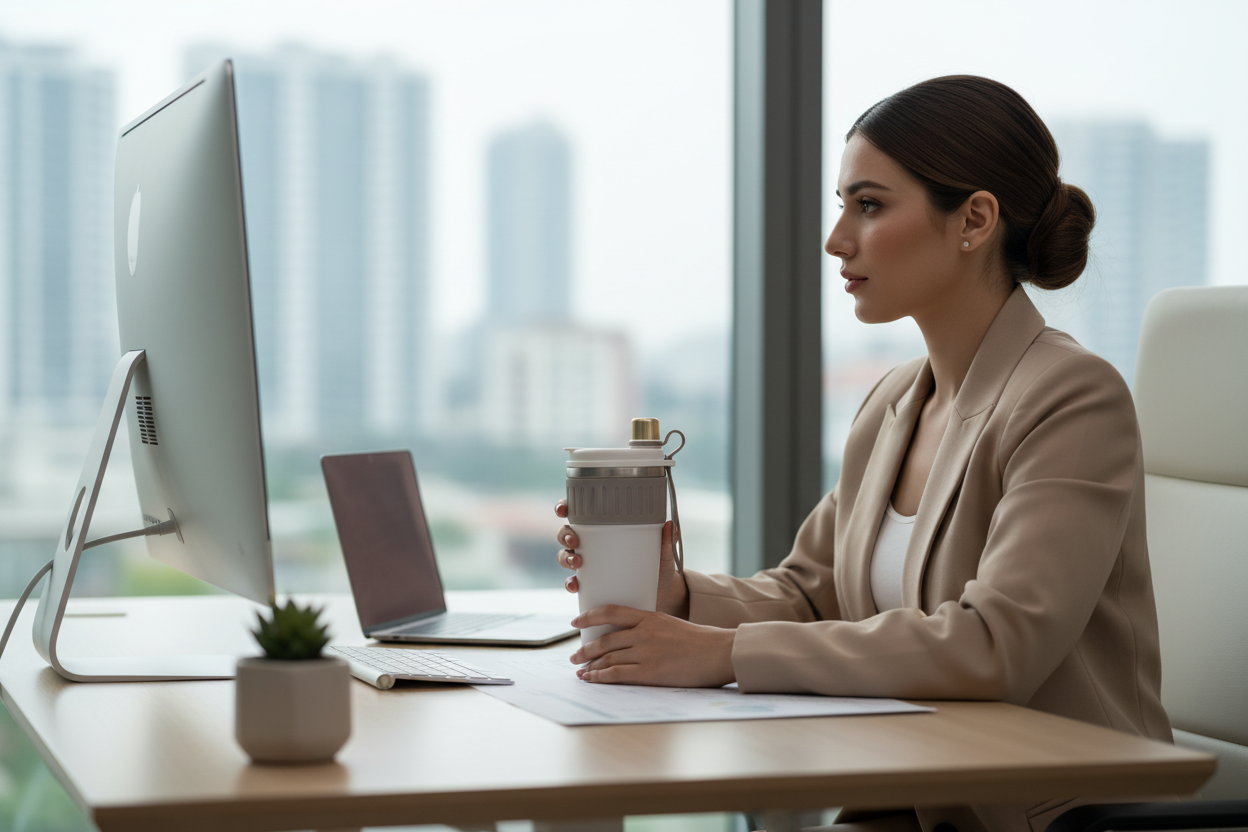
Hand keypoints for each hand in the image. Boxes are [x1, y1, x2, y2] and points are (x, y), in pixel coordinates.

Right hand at [554, 499, 688, 617]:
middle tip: (575, 540)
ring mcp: (590, 564)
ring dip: (565, 558)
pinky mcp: (591, 585)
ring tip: (577, 562)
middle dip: (565, 535)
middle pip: (566, 533)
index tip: (563, 509)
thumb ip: (666, 539)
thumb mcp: (662, 551)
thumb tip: (670, 525)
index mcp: (605, 529)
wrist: (663, 594)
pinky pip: (573, 583)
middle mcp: (592, 544)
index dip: (565, 508)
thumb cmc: (658, 565)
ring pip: (565, 556)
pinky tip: (575, 585)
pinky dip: (570, 584)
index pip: (579, 513)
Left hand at [569, 605, 735, 686]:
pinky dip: (599, 677)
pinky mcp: (650, 672)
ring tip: (580, 670)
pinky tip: (591, 679)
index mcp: (650, 617)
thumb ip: (651, 628)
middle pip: (605, 639)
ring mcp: (646, 652)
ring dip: (590, 664)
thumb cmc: (701, 641)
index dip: (590, 616)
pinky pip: (617, 674)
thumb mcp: (672, 625)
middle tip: (574, 655)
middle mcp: (644, 633)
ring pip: (607, 657)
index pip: (612, 612)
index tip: (577, 622)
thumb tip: (632, 637)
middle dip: (586, 648)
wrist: (719, 652)